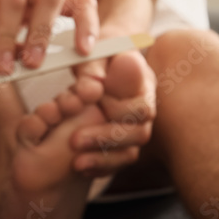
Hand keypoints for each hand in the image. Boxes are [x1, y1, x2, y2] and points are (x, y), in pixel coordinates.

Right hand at [0, 0, 99, 73]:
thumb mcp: (4, 46)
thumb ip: (25, 54)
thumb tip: (43, 71)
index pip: (77, 1)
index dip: (87, 24)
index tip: (85, 51)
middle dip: (45, 34)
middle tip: (34, 66)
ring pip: (13, 1)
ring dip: (8, 40)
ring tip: (1, 70)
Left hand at [69, 49, 156, 176]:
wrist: (100, 58)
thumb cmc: (98, 50)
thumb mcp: (94, 51)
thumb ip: (93, 68)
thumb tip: (96, 86)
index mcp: (143, 86)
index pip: (142, 109)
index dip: (119, 110)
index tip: (94, 100)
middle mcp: (143, 110)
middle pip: (139, 135)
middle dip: (107, 139)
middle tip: (75, 140)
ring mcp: (133, 128)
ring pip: (130, 153)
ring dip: (104, 159)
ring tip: (77, 163)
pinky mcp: (119, 143)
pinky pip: (116, 162)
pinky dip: (100, 167)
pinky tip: (79, 167)